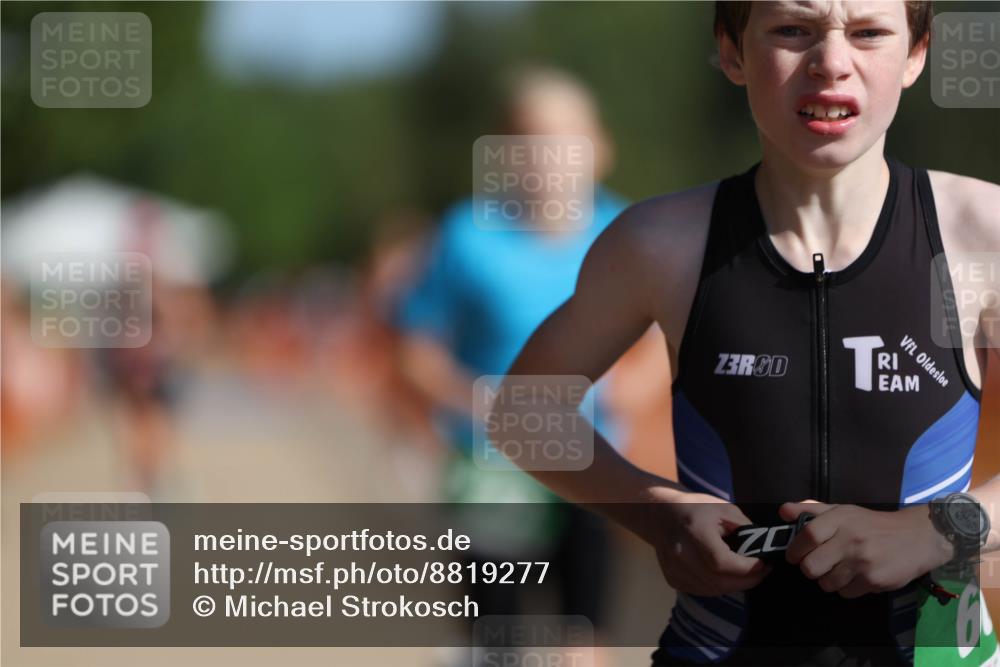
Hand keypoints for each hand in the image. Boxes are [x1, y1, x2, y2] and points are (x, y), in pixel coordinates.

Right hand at [647, 489, 771, 596]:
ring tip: (746, 575)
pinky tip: (725, 575)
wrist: (660, 513)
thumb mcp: (724, 508)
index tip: (764, 564)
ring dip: (733, 586)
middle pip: (718, 582)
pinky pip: (701, 591)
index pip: (722, 562)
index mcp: (694, 531)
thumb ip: (745, 528)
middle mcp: (680, 552)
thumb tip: (765, 548)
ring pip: (711, 590)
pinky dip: (717, 587)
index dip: (747, 568)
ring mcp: (673, 568)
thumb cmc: (696, 507)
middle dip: (746, 581)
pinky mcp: (672, 578)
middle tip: (762, 573)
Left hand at [779, 500, 954, 598]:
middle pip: (811, 566)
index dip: (795, 549)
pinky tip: (857, 576)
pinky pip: (846, 593)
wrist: (918, 537)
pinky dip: (847, 588)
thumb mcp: (844, 511)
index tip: (793, 556)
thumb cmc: (873, 524)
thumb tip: (783, 511)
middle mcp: (851, 539)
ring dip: (829, 580)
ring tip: (841, 570)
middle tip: (818, 565)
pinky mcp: (875, 581)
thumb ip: (812, 510)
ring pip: (827, 583)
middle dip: (810, 569)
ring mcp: (863, 562)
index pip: (808, 534)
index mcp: (841, 519)